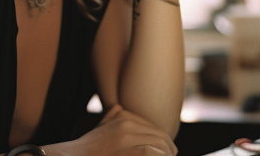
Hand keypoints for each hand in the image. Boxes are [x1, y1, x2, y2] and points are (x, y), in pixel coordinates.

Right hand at [46, 105, 177, 154]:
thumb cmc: (87, 147)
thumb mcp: (100, 127)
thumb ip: (110, 117)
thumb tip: (118, 107)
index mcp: (123, 117)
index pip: (153, 127)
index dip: (163, 140)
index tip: (168, 149)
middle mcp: (126, 124)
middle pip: (159, 135)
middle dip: (168, 148)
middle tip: (172, 155)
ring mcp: (125, 138)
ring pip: (158, 144)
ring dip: (166, 153)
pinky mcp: (125, 151)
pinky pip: (151, 152)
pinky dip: (159, 155)